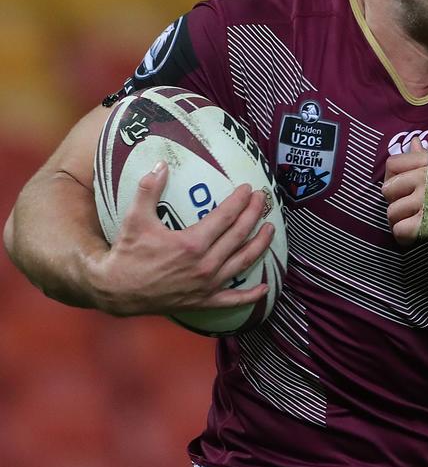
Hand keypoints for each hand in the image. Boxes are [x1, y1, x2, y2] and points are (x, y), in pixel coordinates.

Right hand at [90, 162, 273, 315]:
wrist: (117, 291)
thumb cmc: (127, 254)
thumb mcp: (136, 218)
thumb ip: (149, 189)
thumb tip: (161, 164)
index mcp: (192, 243)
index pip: (226, 217)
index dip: (240, 201)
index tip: (248, 189)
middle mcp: (205, 265)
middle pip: (239, 236)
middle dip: (254, 215)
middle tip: (263, 200)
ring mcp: (207, 285)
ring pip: (242, 263)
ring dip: (259, 245)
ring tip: (270, 230)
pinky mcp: (204, 302)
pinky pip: (233, 300)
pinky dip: (250, 296)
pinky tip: (264, 288)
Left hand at [382, 138, 427, 244]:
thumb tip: (413, 141)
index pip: (393, 163)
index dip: (392, 177)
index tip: (401, 189)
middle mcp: (425, 179)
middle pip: (388, 189)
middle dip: (395, 202)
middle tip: (408, 210)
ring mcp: (425, 201)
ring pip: (392, 212)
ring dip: (399, 222)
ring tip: (412, 226)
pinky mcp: (427, 225)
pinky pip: (399, 230)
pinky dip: (404, 237)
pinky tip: (414, 238)